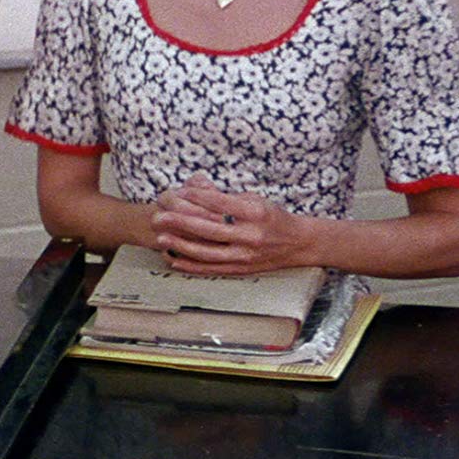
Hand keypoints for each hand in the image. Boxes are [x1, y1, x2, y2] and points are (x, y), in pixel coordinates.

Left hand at [149, 173, 313, 273]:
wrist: (299, 244)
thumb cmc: (273, 217)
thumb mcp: (255, 200)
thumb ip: (227, 197)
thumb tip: (195, 189)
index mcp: (255, 213)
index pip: (221, 203)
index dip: (198, 197)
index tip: (179, 192)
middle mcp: (251, 236)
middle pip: (210, 230)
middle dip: (181, 223)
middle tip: (159, 217)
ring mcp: (246, 255)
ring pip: (207, 252)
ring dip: (181, 246)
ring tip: (161, 238)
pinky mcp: (241, 269)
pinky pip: (212, 269)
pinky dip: (191, 265)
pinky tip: (174, 259)